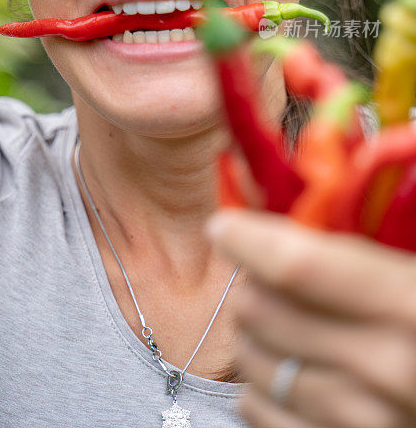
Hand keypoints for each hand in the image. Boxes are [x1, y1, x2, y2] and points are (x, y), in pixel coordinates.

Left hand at [206, 209, 415, 427]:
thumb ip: (369, 247)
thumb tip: (295, 214)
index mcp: (411, 305)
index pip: (300, 266)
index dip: (249, 240)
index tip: (223, 225)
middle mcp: (389, 370)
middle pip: (263, 310)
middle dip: (253, 283)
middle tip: (268, 277)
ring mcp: (367, 423)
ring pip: (251, 360)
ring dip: (253, 333)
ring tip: (281, 323)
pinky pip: (257, 410)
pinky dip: (259, 386)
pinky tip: (287, 369)